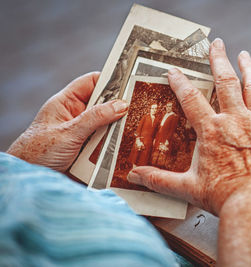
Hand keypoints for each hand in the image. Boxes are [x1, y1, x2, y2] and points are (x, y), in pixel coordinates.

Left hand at [7, 72, 127, 171]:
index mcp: (66, 103)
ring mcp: (82, 134)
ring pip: (106, 126)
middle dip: (118, 108)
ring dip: (117, 130)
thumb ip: (95, 118)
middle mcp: (75, 116)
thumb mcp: (69, 132)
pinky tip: (125, 147)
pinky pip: (105, 143)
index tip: (129, 83)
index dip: (109, 80)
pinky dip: (114, 145)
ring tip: (134, 129)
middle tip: (137, 109)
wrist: (30, 180)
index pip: (91, 83)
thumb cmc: (37, 153)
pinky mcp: (87, 151)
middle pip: (102, 105)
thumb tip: (121, 105)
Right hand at [128, 39, 250, 215]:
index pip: (191, 98)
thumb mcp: (187, 188)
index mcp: (211, 131)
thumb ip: (159, 179)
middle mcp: (235, 120)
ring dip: (247, 68)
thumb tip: (135, 176)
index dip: (180, 82)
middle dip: (218, 59)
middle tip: (215, 43)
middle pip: (225, 81)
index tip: (173, 70)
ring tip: (243, 54)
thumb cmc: (224, 197)